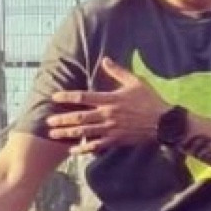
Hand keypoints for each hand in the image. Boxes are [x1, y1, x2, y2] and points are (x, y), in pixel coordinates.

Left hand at [43, 56, 163, 153]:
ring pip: (85, 132)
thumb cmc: (149, 100)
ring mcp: (111, 129)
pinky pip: (96, 146)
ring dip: (67, 134)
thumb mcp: (135, 82)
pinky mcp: (115, 140)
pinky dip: (83, 149)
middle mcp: (108, 115)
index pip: (84, 97)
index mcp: (110, 99)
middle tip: (47, 121)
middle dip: (62, 119)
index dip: (67, 97)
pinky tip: (72, 151)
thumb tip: (105, 60)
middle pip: (80, 117)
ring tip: (53, 135)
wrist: (163, 122)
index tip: (54, 97)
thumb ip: (118, 71)